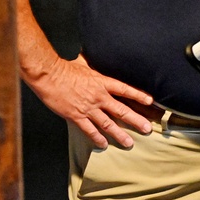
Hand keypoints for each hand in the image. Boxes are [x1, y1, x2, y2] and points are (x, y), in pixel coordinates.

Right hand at [25, 53, 152, 148]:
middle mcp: (99, 96)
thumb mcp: (84, 63)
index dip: (138, 96)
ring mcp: (88, 108)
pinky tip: (104, 144)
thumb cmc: (65, 68)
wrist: (49, 76)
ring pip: (107, 124)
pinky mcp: (76, 116)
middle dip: (135, 120)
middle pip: (121, 110)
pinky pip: (89, 130)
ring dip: (119, 134)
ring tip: (129, 143)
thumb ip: (93, 64)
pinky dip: (97, 138)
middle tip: (147, 129)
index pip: (125, 90)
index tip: (150, 102)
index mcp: (102, 82)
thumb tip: (95, 55)